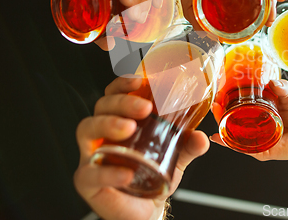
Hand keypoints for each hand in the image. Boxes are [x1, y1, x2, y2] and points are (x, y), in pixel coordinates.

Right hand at [74, 77, 208, 219]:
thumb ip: (188, 145)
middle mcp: (102, 133)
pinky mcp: (87, 181)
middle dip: (122, 102)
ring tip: (130, 129)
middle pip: (102, 106)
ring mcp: (92, 155)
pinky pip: (90, 173)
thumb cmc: (152, 174)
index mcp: (120, 120)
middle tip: (144, 108)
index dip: (123, 83)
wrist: (146, 208)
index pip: (115, 93)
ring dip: (108, 124)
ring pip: (87, 129)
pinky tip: (126, 173)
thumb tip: (200, 137)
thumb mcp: (175, 156)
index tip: (140, 80)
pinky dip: (108, 171)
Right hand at [211, 79, 287, 162]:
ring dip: (221, 124)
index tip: (219, 92)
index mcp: (258, 115)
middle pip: (231, 121)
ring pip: (232, 134)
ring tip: (216, 113)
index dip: (226, 101)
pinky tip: (218, 138)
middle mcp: (254, 128)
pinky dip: (229, 144)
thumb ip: (283, 89)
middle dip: (219, 113)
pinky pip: (242, 148)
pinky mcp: (260, 151)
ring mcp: (255, 140)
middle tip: (214, 103)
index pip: (238, 108)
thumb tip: (273, 82)